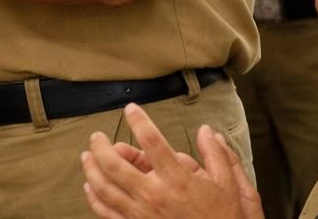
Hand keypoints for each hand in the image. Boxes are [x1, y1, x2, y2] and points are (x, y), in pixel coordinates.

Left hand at [80, 103, 261, 218]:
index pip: (151, 141)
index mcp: (178, 180)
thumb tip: (207, 130)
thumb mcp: (231, 186)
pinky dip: (94, 199)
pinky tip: (89, 187)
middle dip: (100, 146)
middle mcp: (156, 195)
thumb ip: (218, 155)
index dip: (138, 121)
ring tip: (86, 156)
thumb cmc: (226, 218)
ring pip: (104, 188)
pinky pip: (106, 213)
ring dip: (91, 169)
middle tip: (96, 136)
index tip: (131, 109)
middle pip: (114, 165)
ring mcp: (142, 214)